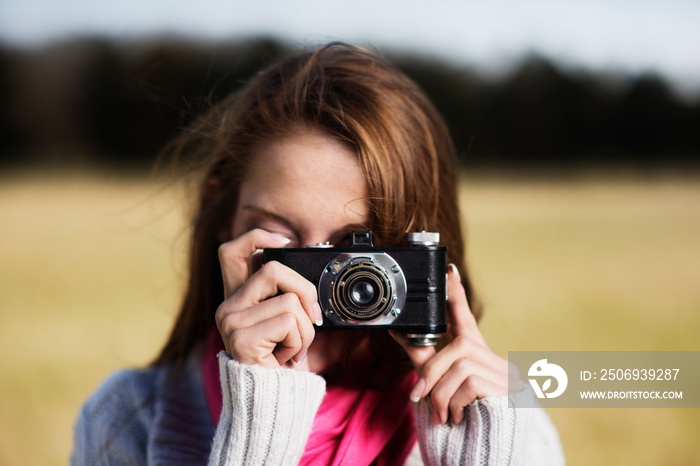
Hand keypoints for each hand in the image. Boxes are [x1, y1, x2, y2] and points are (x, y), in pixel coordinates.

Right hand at [215, 229, 322, 367]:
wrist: (275, 401)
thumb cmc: (283, 362)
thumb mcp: (286, 321)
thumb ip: (287, 294)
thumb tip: (309, 268)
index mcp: (236, 298)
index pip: (231, 250)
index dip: (257, 236)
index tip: (285, 241)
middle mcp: (226, 307)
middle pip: (273, 268)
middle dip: (305, 290)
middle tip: (312, 317)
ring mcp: (230, 322)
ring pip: (289, 299)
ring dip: (306, 328)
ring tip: (293, 347)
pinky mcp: (241, 339)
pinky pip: (289, 322)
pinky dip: (301, 341)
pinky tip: (286, 358)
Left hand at [391, 264, 518, 424]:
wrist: (489, 446)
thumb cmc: (464, 414)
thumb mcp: (440, 383)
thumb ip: (423, 358)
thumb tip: (398, 332)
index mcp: (477, 357)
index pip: (466, 318)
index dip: (457, 295)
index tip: (449, 270)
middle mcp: (495, 361)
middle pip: (458, 346)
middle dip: (432, 371)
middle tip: (419, 396)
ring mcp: (506, 375)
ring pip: (459, 365)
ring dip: (440, 393)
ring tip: (442, 414)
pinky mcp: (507, 389)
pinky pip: (468, 383)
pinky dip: (453, 402)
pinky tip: (456, 417)